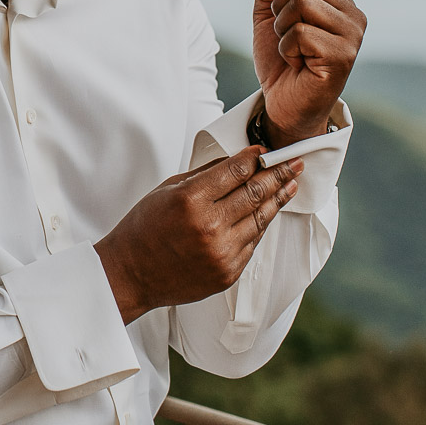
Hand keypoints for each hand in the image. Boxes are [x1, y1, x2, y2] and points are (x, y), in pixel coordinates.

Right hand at [94, 149, 303, 323]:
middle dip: (278, 174)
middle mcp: (209, 226)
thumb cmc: (145, 229)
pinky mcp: (228, 273)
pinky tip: (269, 212)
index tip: (266, 151)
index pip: (235, 171)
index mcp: (191, 200)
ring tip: (291, 185)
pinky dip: (261, 225)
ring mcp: (222, 253)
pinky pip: (253, 243)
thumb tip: (238, 161)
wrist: (131, 273)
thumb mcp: (168, 190)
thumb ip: (205, 175)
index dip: (254, 158)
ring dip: (278, 199)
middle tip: (294, 163)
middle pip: (255, 193)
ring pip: (261, 219)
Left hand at [249, 0, 365, 146]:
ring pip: (302, 3)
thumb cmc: (281, 62)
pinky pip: (301, 32)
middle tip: (281, 32)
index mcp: (339, 2)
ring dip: (282, 28)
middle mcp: (353, 15)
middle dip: (278, 5)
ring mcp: (352, 36)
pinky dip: (287, 48)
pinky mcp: (343, 56)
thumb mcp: (269, 18)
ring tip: (291, 48)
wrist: (283, 104)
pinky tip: (297, 63)